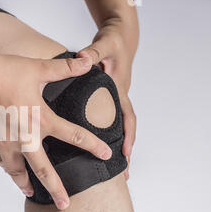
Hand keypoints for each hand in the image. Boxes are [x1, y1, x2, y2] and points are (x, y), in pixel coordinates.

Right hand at [0, 51, 112, 209]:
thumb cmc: (3, 71)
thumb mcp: (37, 68)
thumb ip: (65, 68)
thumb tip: (89, 60)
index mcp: (41, 120)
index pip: (74, 136)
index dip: (93, 145)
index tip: (107, 155)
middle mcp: (24, 137)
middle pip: (44, 170)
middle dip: (56, 190)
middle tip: (64, 205)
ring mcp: (4, 143)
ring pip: (16, 171)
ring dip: (24, 183)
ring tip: (29, 192)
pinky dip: (4, 166)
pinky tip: (6, 167)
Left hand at [77, 21, 137, 179]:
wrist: (118, 37)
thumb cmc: (113, 42)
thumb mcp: (104, 45)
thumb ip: (93, 53)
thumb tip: (84, 59)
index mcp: (119, 90)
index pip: (127, 117)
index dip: (127, 136)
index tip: (125, 154)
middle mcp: (116, 98)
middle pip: (122, 129)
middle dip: (124, 151)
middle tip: (122, 174)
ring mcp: (110, 100)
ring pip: (113, 127)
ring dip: (113, 146)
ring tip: (108, 169)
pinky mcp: (102, 99)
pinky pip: (103, 120)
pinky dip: (101, 135)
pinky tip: (90, 147)